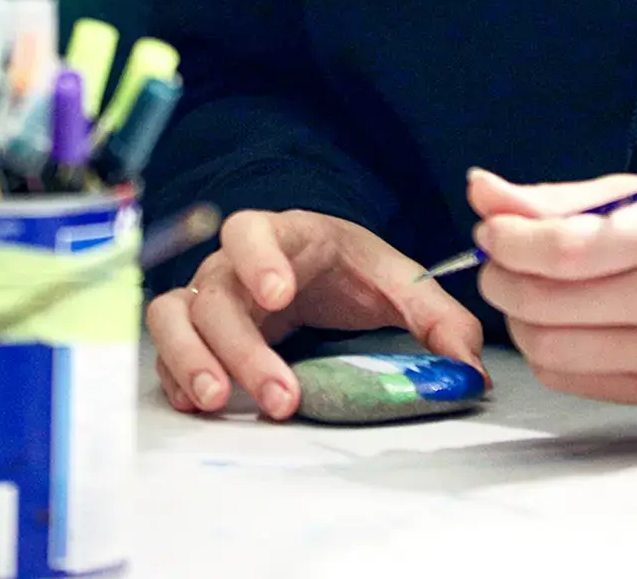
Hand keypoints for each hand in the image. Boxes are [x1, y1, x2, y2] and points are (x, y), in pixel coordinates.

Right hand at [146, 209, 484, 420]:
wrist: (317, 268)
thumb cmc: (347, 268)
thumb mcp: (394, 280)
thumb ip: (435, 315)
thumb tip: (470, 366)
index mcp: (281, 236)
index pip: (250, 231)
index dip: (257, 259)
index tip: (278, 295)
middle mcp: (232, 265)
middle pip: (215, 294)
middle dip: (240, 347)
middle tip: (277, 394)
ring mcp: (207, 299)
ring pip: (172, 319)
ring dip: (190, 359)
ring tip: (218, 402)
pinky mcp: (196, 335)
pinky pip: (165, 351)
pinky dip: (175, 377)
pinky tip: (198, 405)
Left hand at [470, 170, 636, 405]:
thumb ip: (562, 197)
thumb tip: (484, 192)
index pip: (565, 249)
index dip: (509, 239)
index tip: (493, 227)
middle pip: (546, 303)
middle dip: (499, 276)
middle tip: (498, 254)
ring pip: (549, 348)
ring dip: (516, 316)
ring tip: (526, 285)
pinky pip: (570, 380)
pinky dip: (544, 350)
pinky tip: (556, 320)